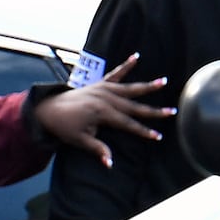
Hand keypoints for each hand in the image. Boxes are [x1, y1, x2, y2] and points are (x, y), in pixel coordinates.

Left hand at [32, 55, 171, 162]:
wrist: (48, 109)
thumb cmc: (64, 127)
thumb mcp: (80, 141)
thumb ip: (97, 150)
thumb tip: (110, 163)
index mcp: (102, 113)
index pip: (128, 124)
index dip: (143, 131)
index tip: (158, 136)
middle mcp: (105, 99)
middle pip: (134, 106)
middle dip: (153, 110)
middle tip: (172, 111)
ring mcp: (103, 89)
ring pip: (130, 88)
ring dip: (147, 86)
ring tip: (164, 81)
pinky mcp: (99, 83)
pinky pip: (115, 73)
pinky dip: (126, 65)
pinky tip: (136, 56)